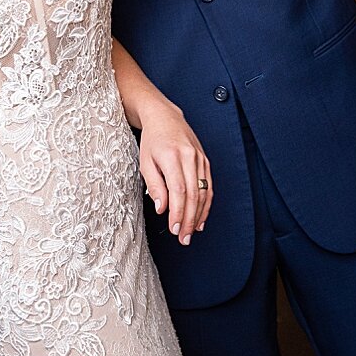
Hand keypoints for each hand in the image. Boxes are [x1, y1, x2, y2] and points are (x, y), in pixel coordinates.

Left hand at [138, 100, 212, 244]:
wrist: (165, 117)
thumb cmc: (152, 141)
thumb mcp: (145, 162)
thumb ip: (154, 186)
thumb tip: (162, 209)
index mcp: (172, 157)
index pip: (179, 191)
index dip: (178, 213)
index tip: (174, 229)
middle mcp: (190, 157)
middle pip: (194, 194)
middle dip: (189, 219)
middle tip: (183, 238)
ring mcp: (200, 159)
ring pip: (204, 191)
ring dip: (199, 215)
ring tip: (191, 232)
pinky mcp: (205, 161)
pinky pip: (209, 185)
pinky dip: (206, 203)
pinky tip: (200, 217)